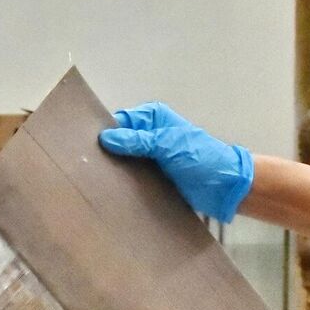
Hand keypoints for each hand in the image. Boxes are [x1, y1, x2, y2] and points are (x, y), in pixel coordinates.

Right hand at [98, 103, 254, 222]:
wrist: (225, 186)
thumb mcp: (167, 145)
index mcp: (153, 118)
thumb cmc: (200, 158)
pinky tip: (109, 191)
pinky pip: (131, 178)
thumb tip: (104, 139)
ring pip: (123, 161)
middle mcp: (148, 135)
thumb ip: (136, 141)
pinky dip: (123, 183)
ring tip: (93, 182)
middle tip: (85, 167)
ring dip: (113, 170)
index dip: (104, 132)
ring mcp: (150, 157)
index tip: (85, 147)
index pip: (119, 121)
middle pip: (118, 142)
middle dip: (106, 153)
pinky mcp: (152, 178)